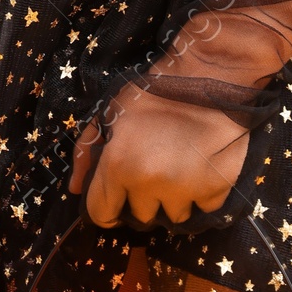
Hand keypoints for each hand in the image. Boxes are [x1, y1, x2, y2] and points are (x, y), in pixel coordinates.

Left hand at [69, 84, 249, 227]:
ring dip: (172, 199)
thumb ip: (86, 149)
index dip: (106, 208)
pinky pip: (203, 208)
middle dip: (143, 198)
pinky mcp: (215, 189)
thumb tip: (75, 189)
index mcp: (119, 165)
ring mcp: (185, 189)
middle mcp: (150, 183)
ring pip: (173, 216)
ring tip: (178, 168)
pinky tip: (200, 168)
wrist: (210, 75)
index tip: (116, 200)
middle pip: (140, 216)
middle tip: (153, 169)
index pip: (101, 213)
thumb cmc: (154, 90)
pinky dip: (201, 194)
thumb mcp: (109, 110)